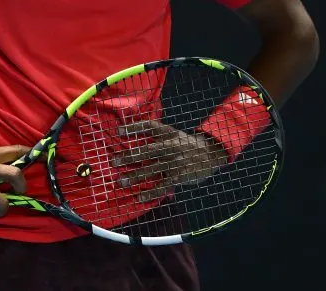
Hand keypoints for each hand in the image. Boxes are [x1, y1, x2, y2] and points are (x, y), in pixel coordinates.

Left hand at [112, 120, 228, 202]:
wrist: (211, 153)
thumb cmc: (186, 145)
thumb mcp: (174, 135)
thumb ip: (157, 139)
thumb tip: (133, 144)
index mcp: (168, 133)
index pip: (148, 127)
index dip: (133, 128)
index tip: (117, 131)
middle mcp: (171, 145)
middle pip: (147, 150)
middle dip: (129, 156)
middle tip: (114, 162)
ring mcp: (176, 160)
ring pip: (152, 169)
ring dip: (135, 176)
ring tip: (122, 182)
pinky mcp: (180, 175)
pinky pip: (163, 185)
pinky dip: (151, 192)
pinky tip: (140, 198)